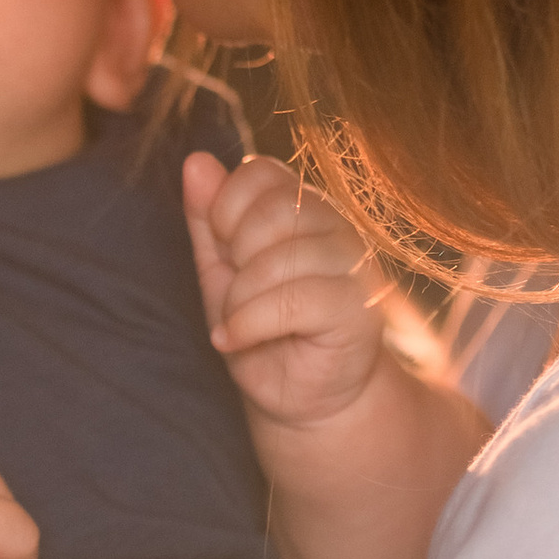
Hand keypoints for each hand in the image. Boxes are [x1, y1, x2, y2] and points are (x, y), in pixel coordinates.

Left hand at [183, 149, 386, 432]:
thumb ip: (208, 218)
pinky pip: (296, 299)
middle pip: (274, 209)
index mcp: (305, 208)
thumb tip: (197, 161)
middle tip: (234, 293)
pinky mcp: (361, 310)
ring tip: (236, 323)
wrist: (298, 398)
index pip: (261, 171)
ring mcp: (356, 267)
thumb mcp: (220, 271)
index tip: (225, 252)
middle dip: (235, 257)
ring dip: (240, 298)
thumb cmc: (260, 330)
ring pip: (282, 257)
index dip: (226, 208)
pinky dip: (250, 323)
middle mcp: (338, 228)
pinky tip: (236, 340)